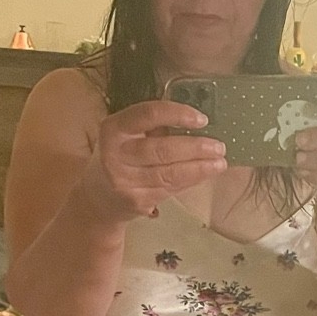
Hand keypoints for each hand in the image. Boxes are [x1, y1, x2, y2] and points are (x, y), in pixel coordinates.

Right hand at [76, 99, 226, 222]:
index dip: (178, 114)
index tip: (202, 119)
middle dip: (196, 148)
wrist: (96, 198)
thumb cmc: (119, 158)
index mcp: (114, 128)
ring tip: (220, 162)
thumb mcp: (126, 136)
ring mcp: (124, 180)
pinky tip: (204, 174)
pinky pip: (169, 188)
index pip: (148, 114)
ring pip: (170, 173)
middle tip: (219, 146)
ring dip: (200, 168)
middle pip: (163, 149)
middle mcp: (115, 154)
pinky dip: (190, 180)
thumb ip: (153, 128)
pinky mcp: (136, 201)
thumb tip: (197, 122)